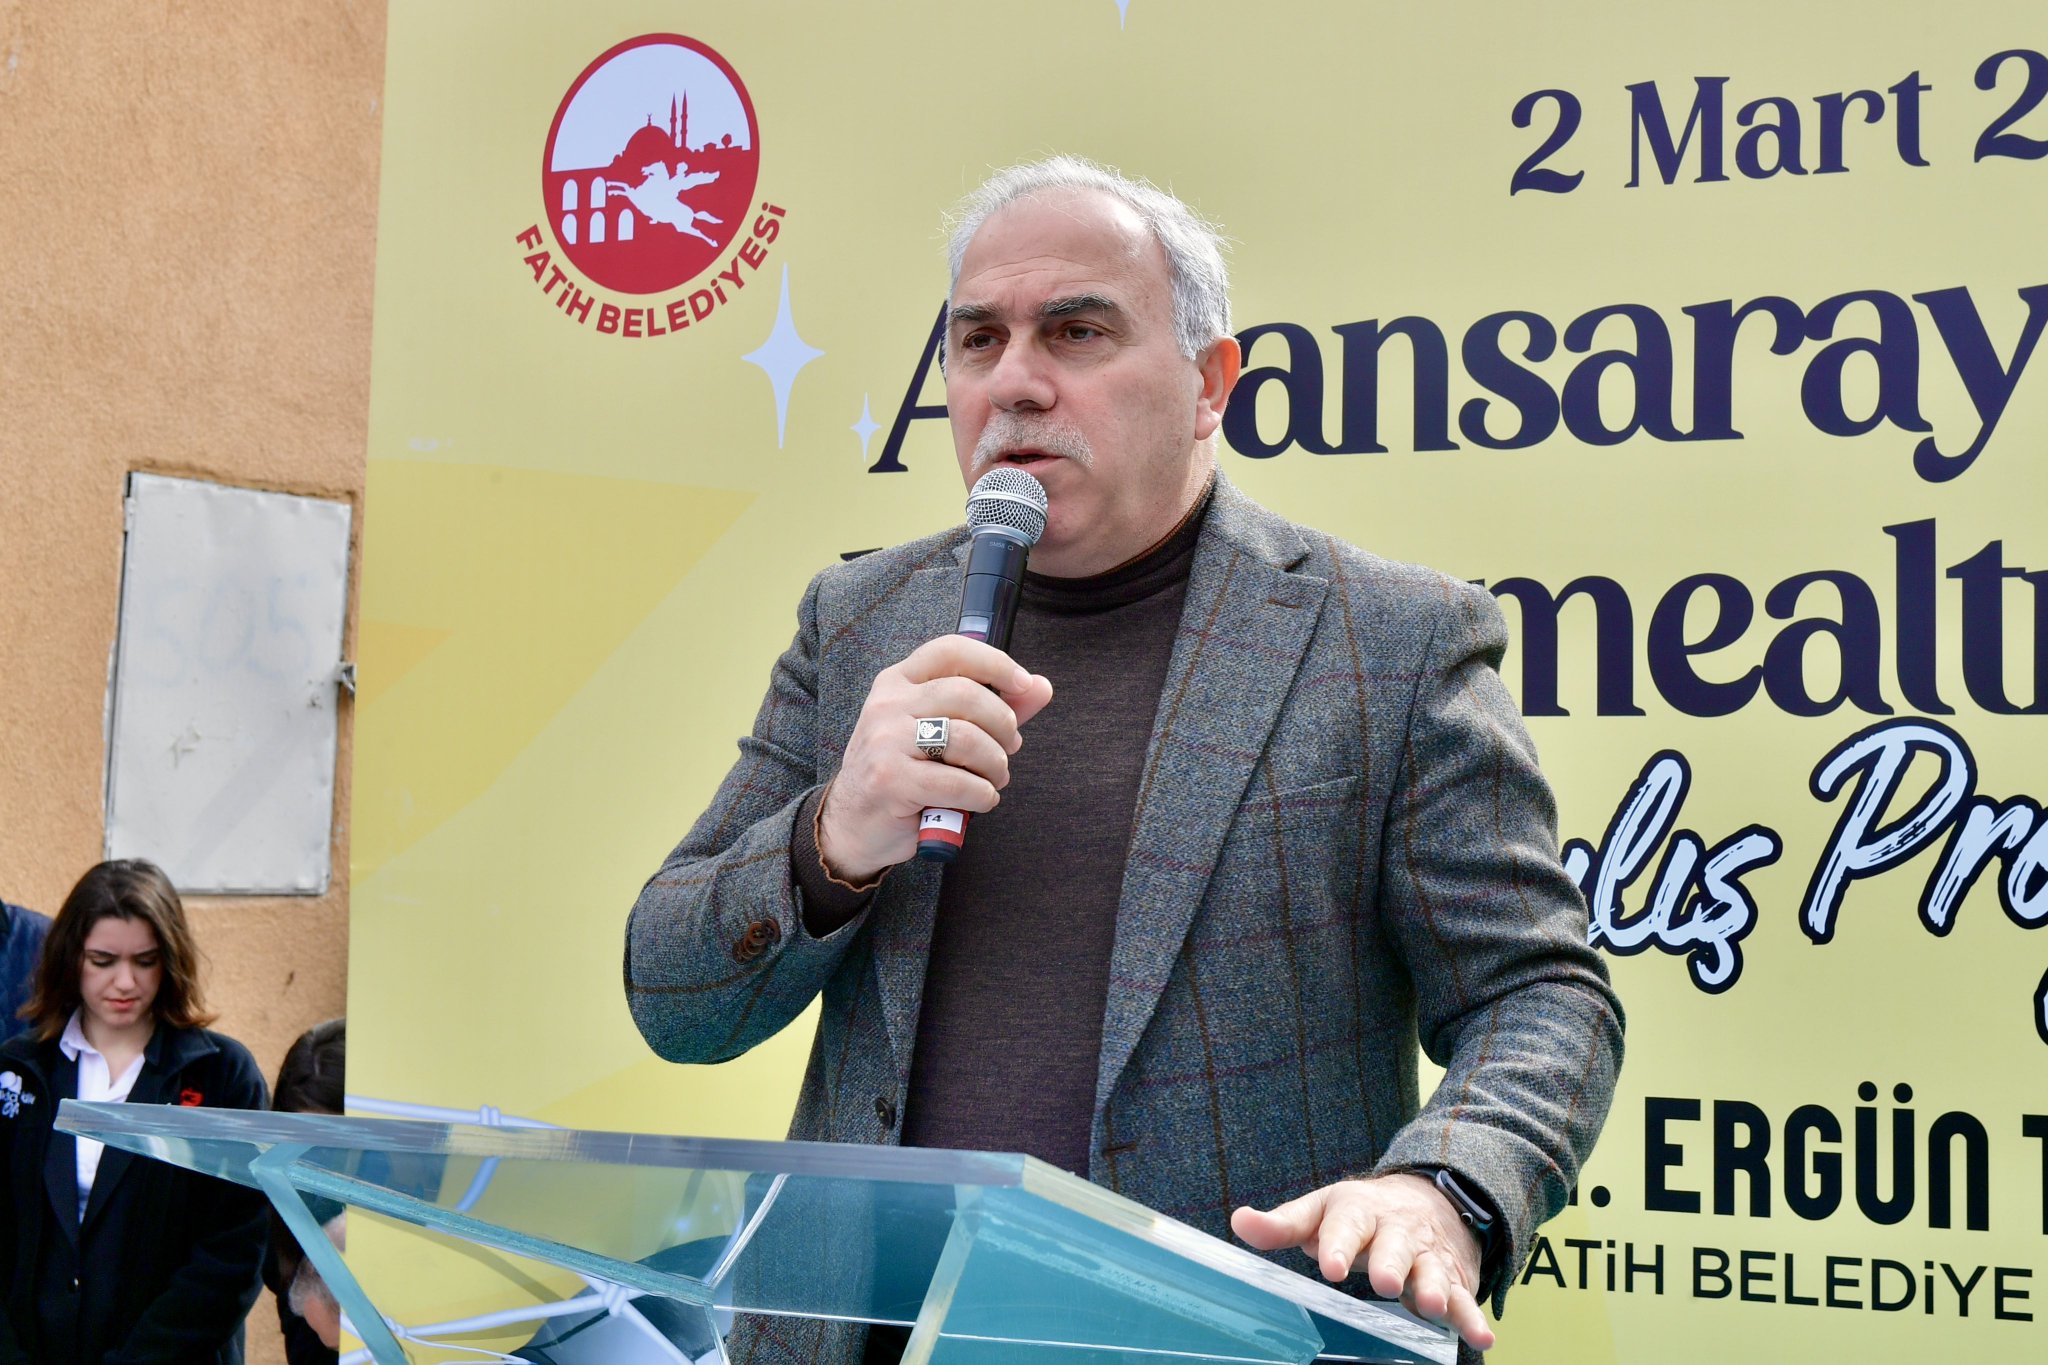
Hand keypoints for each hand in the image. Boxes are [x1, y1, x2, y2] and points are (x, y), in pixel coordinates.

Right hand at [818, 635, 1053, 881]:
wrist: (853, 824)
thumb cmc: (904, 773)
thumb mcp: (941, 732)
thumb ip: (992, 708)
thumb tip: (1041, 686)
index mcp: (898, 681)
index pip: (952, 651)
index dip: (996, 663)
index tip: (1023, 685)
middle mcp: (887, 704)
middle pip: (967, 694)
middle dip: (1003, 724)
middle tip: (1009, 748)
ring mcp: (885, 741)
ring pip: (967, 738)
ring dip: (995, 764)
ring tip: (994, 778)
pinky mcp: (890, 780)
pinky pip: (958, 782)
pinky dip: (982, 794)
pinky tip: (980, 800)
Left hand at [1231, 1174, 1494, 1349]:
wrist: (1429, 1200)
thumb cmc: (1362, 1214)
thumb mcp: (1323, 1210)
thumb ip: (1284, 1224)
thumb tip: (1240, 1222)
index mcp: (1359, 1212)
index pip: (1346, 1224)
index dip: (1338, 1245)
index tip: (1330, 1265)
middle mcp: (1396, 1232)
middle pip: (1394, 1246)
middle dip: (1391, 1263)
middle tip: (1386, 1282)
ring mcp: (1427, 1256)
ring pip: (1432, 1271)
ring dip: (1434, 1288)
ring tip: (1431, 1306)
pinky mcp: (1453, 1279)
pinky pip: (1464, 1298)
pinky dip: (1471, 1317)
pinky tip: (1482, 1335)